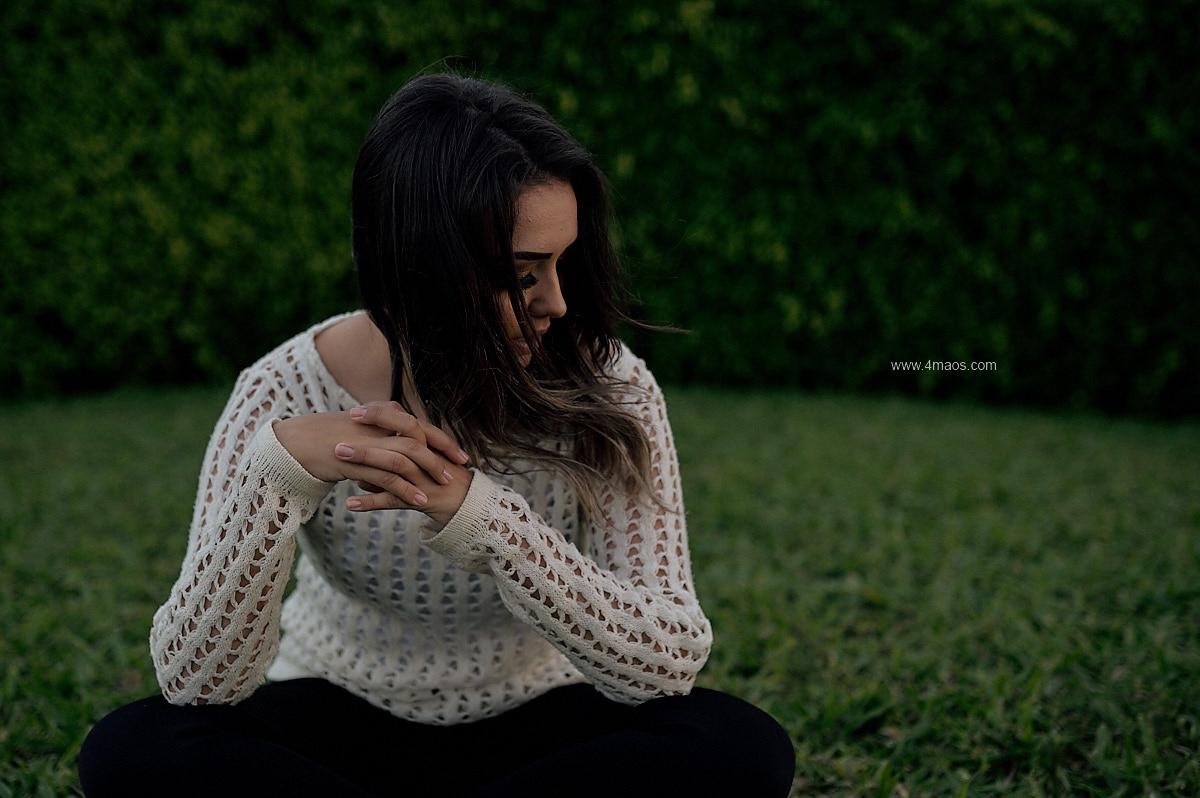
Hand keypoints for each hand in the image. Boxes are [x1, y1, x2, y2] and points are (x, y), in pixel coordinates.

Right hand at [274, 403, 470, 523]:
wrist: (292, 444)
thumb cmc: (323, 438)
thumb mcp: (356, 433)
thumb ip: (379, 436)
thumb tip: (399, 446)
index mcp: (379, 416)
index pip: (418, 425)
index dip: (441, 439)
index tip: (459, 453)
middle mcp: (376, 426)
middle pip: (419, 436)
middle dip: (442, 453)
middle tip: (459, 469)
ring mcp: (366, 443)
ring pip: (408, 456)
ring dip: (429, 472)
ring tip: (444, 487)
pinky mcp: (356, 462)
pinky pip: (387, 476)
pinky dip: (406, 488)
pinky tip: (419, 501)